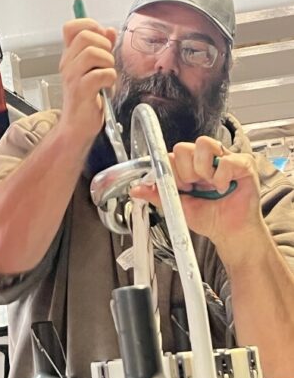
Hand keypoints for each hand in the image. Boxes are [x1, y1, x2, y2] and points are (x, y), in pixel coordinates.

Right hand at [58, 18, 116, 146]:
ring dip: (108, 62)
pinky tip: (106, 86)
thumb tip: (109, 30)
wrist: (77, 126)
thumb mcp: (95, 69)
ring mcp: (72, 77)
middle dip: (104, 45)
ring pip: (93, 53)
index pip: (71, 27)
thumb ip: (102, 48)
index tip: (101, 38)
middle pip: (85, 36)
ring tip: (107, 75)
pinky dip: (110, 78)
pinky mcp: (81, 91)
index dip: (89, 25)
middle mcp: (68, 64)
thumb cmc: (87, 99)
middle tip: (106, 61)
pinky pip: (100, 74)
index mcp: (70, 56)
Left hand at [130, 136, 265, 262]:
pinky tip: (223, 188)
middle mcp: (205, 158)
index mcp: (188, 166)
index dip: (171, 171)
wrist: (230, 233)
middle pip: (183, 147)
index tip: (178, 187)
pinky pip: (227, 159)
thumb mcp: (177, 206)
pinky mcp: (243, 164)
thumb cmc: (208, 218)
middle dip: (184, 172)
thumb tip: (135, 189)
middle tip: (193, 188)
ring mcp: (224, 158)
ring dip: (201, 169)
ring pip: (203, 144)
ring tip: (208, 185)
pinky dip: (221, 177)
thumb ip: (157, 194)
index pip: (171, 154)